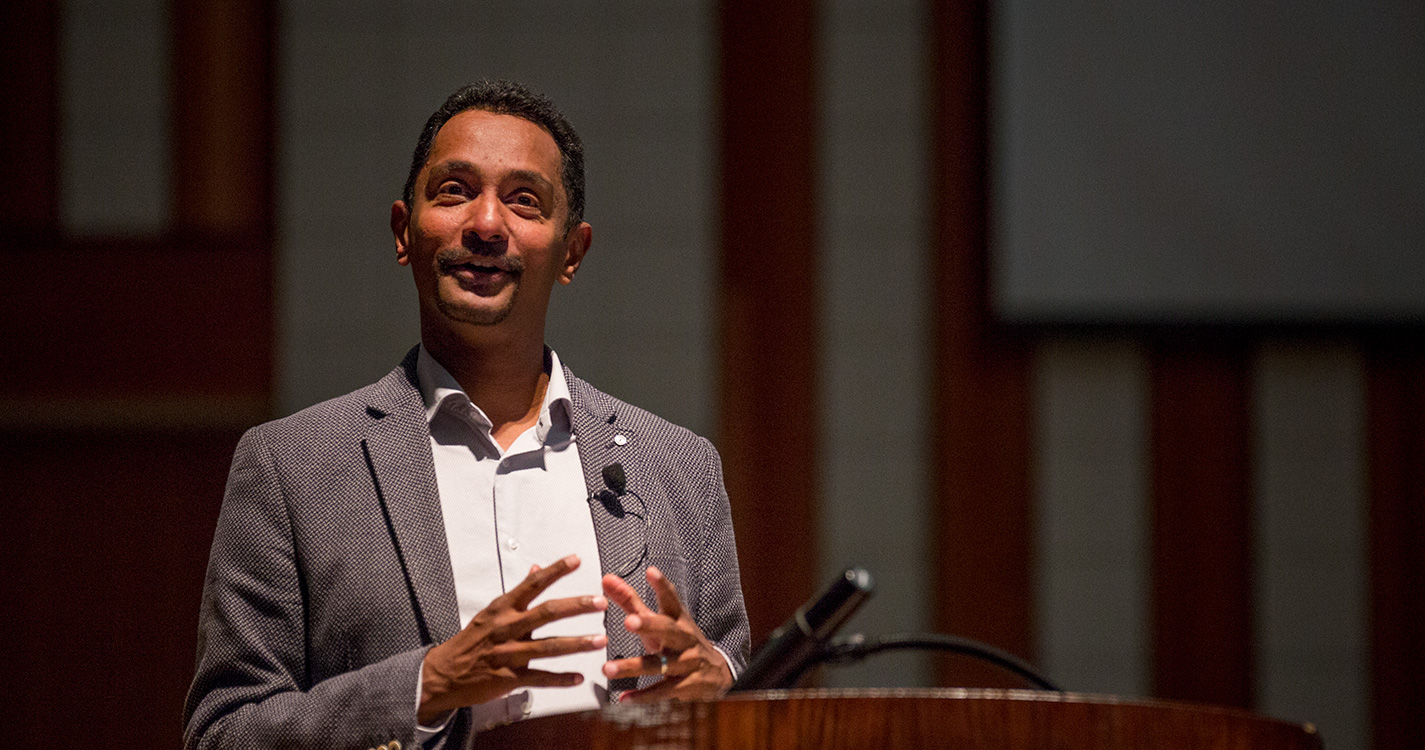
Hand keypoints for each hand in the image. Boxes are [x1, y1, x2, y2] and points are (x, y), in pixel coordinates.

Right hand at [418, 554, 606, 723]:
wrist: (444, 673)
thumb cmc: (471, 641)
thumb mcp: (492, 612)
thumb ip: (518, 593)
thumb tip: (536, 568)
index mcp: (502, 608)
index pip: (532, 584)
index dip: (555, 571)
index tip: (576, 560)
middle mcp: (506, 628)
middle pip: (546, 613)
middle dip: (575, 607)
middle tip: (599, 602)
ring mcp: (508, 654)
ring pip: (548, 647)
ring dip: (577, 644)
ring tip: (600, 640)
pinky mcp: (508, 678)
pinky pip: (540, 678)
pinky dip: (560, 679)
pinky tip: (578, 678)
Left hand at [600, 566, 732, 702]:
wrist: (716, 671)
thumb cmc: (678, 641)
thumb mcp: (658, 620)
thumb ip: (630, 600)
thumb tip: (606, 579)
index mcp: (678, 619)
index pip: (672, 599)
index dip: (662, 586)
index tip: (651, 572)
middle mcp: (684, 638)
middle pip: (668, 629)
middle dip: (649, 625)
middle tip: (629, 620)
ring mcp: (687, 662)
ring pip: (659, 664)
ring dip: (633, 666)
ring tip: (607, 668)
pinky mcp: (686, 685)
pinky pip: (662, 691)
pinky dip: (642, 696)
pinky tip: (623, 698)